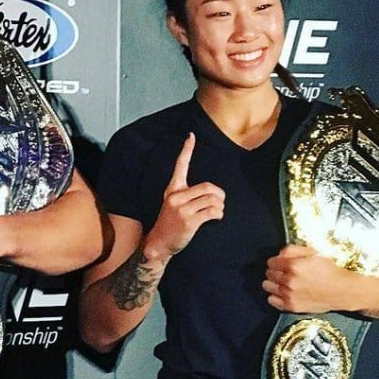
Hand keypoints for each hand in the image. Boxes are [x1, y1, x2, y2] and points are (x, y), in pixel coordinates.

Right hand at [145, 133, 223, 259]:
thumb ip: (190, 195)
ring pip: (213, 200)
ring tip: (215, 213)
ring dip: (219, 207)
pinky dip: (218, 215)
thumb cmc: (171, 222)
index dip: (186, 150)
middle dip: (219, 195)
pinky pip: (213, 212)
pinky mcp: (189, 221)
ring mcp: (181, 209)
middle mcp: (176, 196)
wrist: (159, 243)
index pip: (180, 165)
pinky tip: (214, 219)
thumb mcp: (174, 204)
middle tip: (219, 202)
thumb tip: (215, 195)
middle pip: (208, 187)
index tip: (191, 136)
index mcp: (172, 189)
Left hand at [264, 245, 354, 312]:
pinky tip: (283, 293)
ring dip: (274, 283)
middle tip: (284, 273)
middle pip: (269, 273)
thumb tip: (279, 253)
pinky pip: (272, 300)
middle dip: (275, 271)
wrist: (344, 291)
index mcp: (293, 266)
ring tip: (283, 283)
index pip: (271, 262)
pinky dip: (275, 296)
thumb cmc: (331, 272)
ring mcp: (289, 294)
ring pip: (267, 286)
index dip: (276, 262)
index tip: (280, 264)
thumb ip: (293, 250)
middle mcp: (289, 280)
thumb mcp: (313, 253)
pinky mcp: (292, 306)